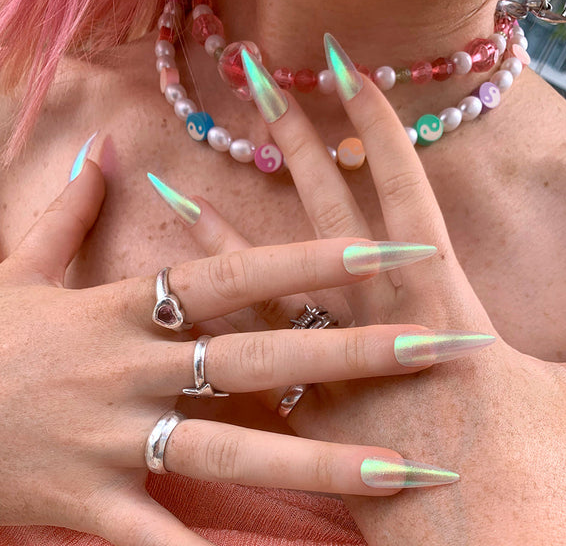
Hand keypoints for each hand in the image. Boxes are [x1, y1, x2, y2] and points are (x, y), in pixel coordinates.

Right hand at [0, 152, 477, 545]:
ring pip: (235, 451)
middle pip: (259, 358)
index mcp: (123, 307)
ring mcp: (115, 441)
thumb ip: (70, 209)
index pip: (234, 275)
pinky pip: (165, 542)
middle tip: (434, 346)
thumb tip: (103, 150)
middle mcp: (131, 370)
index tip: (382, 248)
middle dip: (349, 352)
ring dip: (324, 461)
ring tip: (403, 469)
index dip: (308, 259)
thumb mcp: (21, 268)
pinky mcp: (91, 504)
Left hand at [221, 38, 565, 542]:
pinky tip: (171, 298)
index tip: (345, 72)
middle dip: (294, 141)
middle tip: (255, 80)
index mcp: (437, 306)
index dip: (378, 127)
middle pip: (323, 213)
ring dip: (218, 231)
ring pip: (260, 285)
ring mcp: (325, 369)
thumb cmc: (547, 485)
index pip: (401, 192)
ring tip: (174, 183)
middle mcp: (368, 323)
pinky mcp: (300, 417)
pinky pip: (240, 356)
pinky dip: (206, 324)